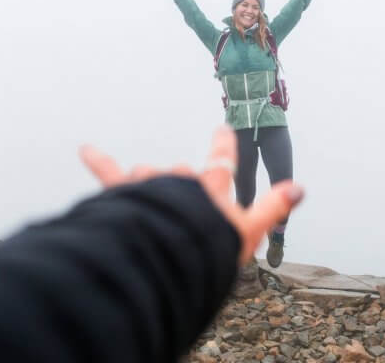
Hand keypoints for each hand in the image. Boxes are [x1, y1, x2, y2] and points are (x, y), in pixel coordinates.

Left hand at [79, 125, 304, 263]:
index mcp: (212, 187)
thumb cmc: (210, 249)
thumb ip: (273, 206)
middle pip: (183, 173)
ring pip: (150, 173)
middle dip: (184, 182)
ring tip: (147, 193)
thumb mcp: (249, 231)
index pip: (222, 160)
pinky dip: (98, 159)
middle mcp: (181, 179)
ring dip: (150, 181)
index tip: (222, 127)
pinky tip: (85, 148)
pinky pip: (108, 173)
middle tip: (186, 203)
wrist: (167, 256)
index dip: (223, 144)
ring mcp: (152, 183)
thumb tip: (299, 187)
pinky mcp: (124, 192)